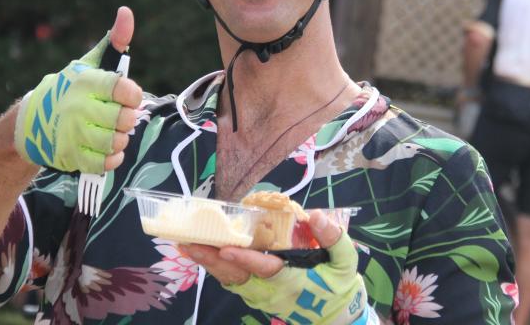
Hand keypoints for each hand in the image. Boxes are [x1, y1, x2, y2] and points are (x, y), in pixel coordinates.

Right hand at [14, 7, 141, 172]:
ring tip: (112, 131)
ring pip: (116, 142)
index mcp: (85, 83)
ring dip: (120, 138)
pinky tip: (106, 148)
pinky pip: (105, 163)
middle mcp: (78, 108)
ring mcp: (73, 134)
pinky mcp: (71, 157)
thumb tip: (126, 12)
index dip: (133, 95)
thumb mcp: (89, 64)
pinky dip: (111, 158)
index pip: (125, 90)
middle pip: (125, 119)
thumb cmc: (69, 89)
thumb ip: (114, 41)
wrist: (32, 122)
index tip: (128, 96)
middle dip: (127, 118)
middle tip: (120, 115)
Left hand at [181, 210, 369, 324]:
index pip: (265, 268)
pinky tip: (200, 253)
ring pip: (229, 279)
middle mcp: (271, 290)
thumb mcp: (345, 261)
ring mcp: (261, 295)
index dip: (245, 259)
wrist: (336, 316)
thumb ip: (332, 238)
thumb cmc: (339, 285)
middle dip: (212, 260)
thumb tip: (316, 215)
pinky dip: (214, 267)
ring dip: (207, 262)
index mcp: (292, 280)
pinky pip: (231, 281)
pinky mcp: (256, 295)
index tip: (226, 249)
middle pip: (236, 276)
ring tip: (185, 245)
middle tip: (188, 243)